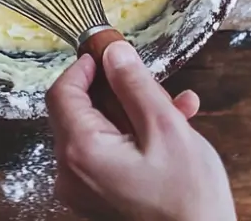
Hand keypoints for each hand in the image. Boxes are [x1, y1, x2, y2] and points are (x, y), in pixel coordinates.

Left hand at [46, 42, 235, 220]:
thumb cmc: (188, 200)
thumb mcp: (167, 130)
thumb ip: (135, 86)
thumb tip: (113, 53)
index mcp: (81, 152)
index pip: (62, 93)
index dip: (84, 66)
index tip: (108, 51)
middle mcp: (71, 173)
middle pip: (80, 111)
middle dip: (118, 90)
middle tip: (152, 81)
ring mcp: (83, 189)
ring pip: (99, 131)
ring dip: (134, 113)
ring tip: (176, 107)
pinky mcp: (99, 198)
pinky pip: (108, 154)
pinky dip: (133, 138)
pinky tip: (172, 129)